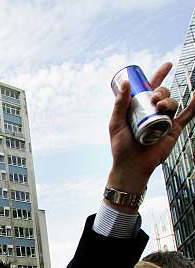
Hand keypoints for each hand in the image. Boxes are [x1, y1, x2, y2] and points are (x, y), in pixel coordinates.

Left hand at [108, 62, 194, 195]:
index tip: (168, 65)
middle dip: (162, 91)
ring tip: (160, 106)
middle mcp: (154, 112)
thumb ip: (120, 104)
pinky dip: (194, 106)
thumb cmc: (121, 147)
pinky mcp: (173, 130)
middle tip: (155, 98)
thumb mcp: (116, 123)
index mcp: (141, 107)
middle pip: (164, 93)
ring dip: (169, 100)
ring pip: (173, 103)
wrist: (132, 165)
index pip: (152, 88)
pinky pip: (187, 116)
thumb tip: (125, 83)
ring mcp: (165, 120)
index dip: (160, 75)